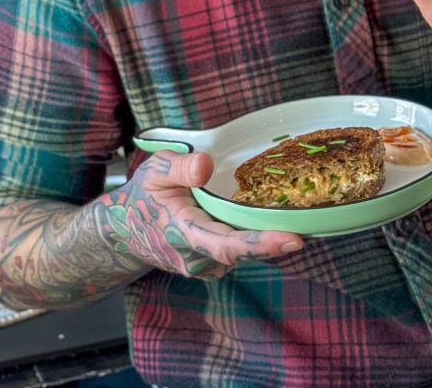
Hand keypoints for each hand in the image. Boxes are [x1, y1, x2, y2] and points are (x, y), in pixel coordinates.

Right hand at [109, 150, 303, 278]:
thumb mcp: (154, 171)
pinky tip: (262, 218)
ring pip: (244, 253)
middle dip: (275, 240)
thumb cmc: (143, 196)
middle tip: (308, 225)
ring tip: (287, 213)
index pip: (227, 244)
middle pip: (245, 253)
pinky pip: (240, 252)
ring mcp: (205, 266)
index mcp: (183, 233)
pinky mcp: (212, 265)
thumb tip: (206, 165)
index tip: (293, 240)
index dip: (261, 244)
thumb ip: (180, 167)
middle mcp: (197, 258)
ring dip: (265, 236)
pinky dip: (254, 237)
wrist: (124, 232)